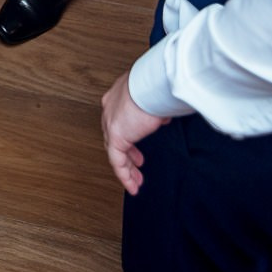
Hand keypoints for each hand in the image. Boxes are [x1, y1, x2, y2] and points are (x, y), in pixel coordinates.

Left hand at [99, 73, 166, 194]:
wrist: (153, 85)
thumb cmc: (158, 85)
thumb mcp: (157, 98)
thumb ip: (156, 110)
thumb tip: (161, 117)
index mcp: (119, 96)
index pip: (120, 120)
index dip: (129, 134)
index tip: (137, 144)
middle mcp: (111, 109)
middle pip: (114, 137)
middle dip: (127, 153)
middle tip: (136, 163)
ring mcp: (111, 122)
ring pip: (115, 151)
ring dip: (127, 168)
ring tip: (135, 181)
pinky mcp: (115, 136)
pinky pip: (117, 161)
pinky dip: (125, 175)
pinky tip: (132, 186)